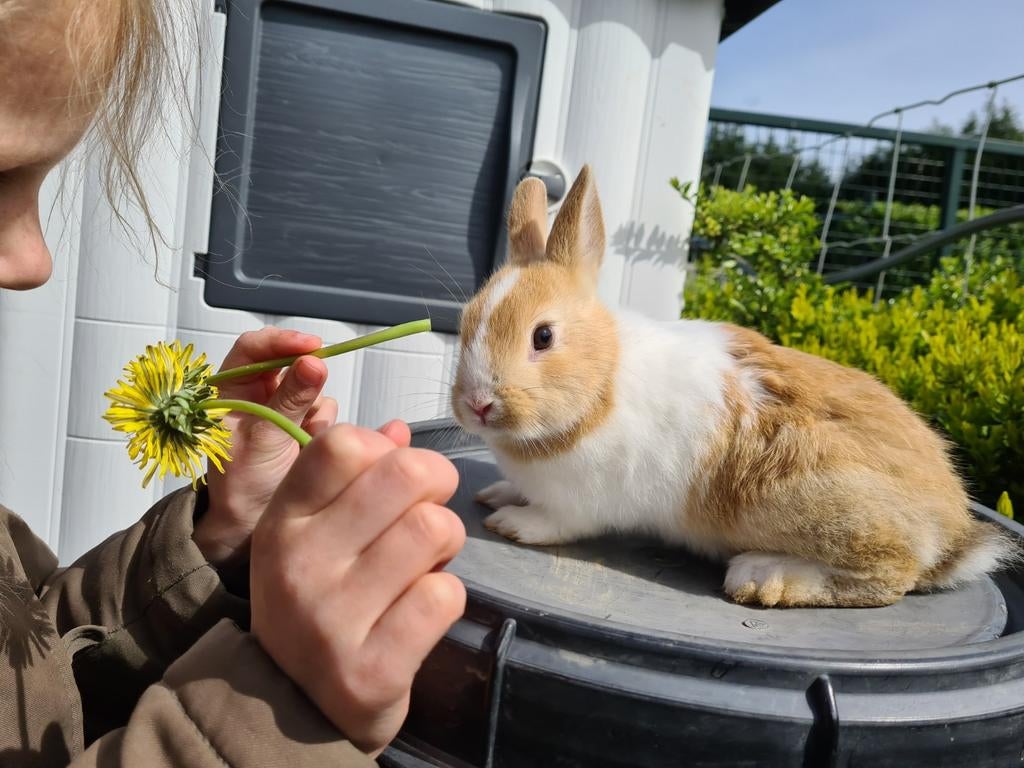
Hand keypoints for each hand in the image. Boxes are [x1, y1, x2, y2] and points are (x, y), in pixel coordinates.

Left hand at [194, 328, 335, 566]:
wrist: (251, 524)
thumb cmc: (242, 482)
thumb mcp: (266, 437)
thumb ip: (291, 399)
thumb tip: (314, 362)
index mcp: (230, 389)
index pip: (254, 348)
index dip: (282, 341)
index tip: (312, 346)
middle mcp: (257, 392)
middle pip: (289, 362)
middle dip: (306, 377)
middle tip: (318, 388)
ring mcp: (281, 407)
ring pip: (312, 386)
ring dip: (315, 407)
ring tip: (304, 436)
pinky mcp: (302, 424)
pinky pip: (324, 410)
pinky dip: (323, 424)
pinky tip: (311, 444)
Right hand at [250, 423, 466, 754]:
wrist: (295, 711)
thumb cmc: (318, 601)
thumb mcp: (312, 535)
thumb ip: (352, 478)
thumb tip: (399, 431)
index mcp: (283, 521)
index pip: (343, 443)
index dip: (389, 451)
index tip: (395, 476)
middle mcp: (299, 564)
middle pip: (405, 474)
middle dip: (436, 485)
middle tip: (430, 512)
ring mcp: (331, 621)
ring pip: (433, 530)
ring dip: (446, 543)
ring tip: (426, 563)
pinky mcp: (370, 671)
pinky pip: (444, 596)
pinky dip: (447, 598)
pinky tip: (422, 609)